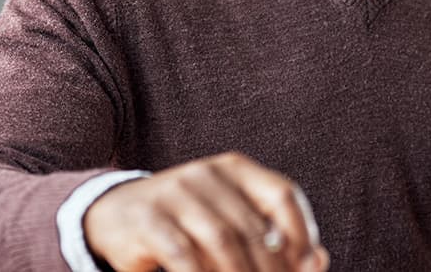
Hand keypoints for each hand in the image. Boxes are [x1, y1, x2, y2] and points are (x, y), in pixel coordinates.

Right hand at [84, 152, 330, 271]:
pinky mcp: (148, 218)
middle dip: (270, 269)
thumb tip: (319, 261)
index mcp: (234, 169)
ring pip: (222, 241)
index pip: (282, 194)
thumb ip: (273, 240)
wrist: (111, 215)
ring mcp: (174, 192)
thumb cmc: (184, 226)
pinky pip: (183, 255)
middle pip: (253, 228)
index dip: (301, 233)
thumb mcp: (229, 224)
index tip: (306, 267)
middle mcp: (205, 174)